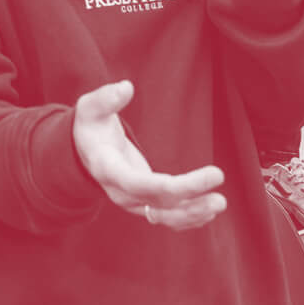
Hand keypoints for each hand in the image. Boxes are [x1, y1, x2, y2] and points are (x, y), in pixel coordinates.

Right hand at [71, 80, 225, 229]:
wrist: (84, 150)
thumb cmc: (90, 125)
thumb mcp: (89, 107)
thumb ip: (106, 98)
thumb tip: (127, 87)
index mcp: (107, 168)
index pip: (135, 184)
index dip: (163, 186)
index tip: (194, 179)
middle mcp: (120, 192)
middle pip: (157, 201)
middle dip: (189, 194)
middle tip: (218, 175)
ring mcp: (132, 201)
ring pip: (164, 217)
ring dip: (193, 213)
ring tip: (219, 202)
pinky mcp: (144, 203)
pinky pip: (167, 217)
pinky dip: (189, 217)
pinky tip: (209, 209)